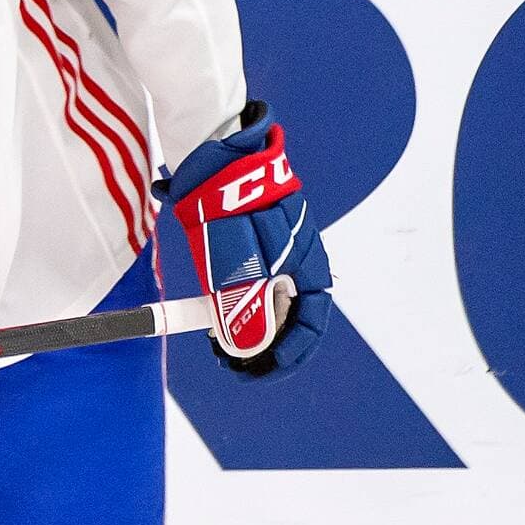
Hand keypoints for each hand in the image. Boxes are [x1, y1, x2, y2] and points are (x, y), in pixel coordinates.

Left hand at [155, 100, 332, 379]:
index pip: (311, 324)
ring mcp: (276, 250)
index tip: (256, 372)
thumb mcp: (237, 256)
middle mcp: (298, 261)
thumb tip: (246, 349)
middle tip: (233, 365)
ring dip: (249, 327)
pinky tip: (214, 311)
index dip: (287, 354)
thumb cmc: (232, 201)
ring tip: (219, 345)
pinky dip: (236, 302)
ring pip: (269, 300)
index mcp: (308, 266)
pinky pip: (251, 281)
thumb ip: (244, 301)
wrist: (213, 152)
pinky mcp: (252, 240)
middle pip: (290, 317)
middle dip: (265, 348)